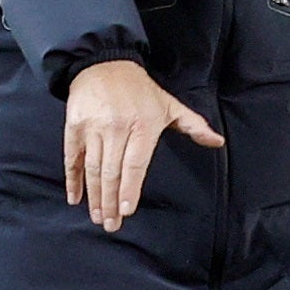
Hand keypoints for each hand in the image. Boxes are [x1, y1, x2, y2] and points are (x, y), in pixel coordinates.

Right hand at [64, 61, 223, 232]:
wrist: (104, 64)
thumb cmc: (141, 90)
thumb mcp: (169, 105)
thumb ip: (193, 126)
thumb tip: (217, 142)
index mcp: (143, 125)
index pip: (135, 164)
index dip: (130, 188)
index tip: (126, 210)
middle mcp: (117, 127)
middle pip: (112, 172)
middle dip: (110, 202)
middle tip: (111, 225)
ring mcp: (94, 127)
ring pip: (92, 168)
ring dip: (94, 196)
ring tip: (97, 216)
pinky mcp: (75, 126)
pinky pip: (72, 158)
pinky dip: (72, 179)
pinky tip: (75, 197)